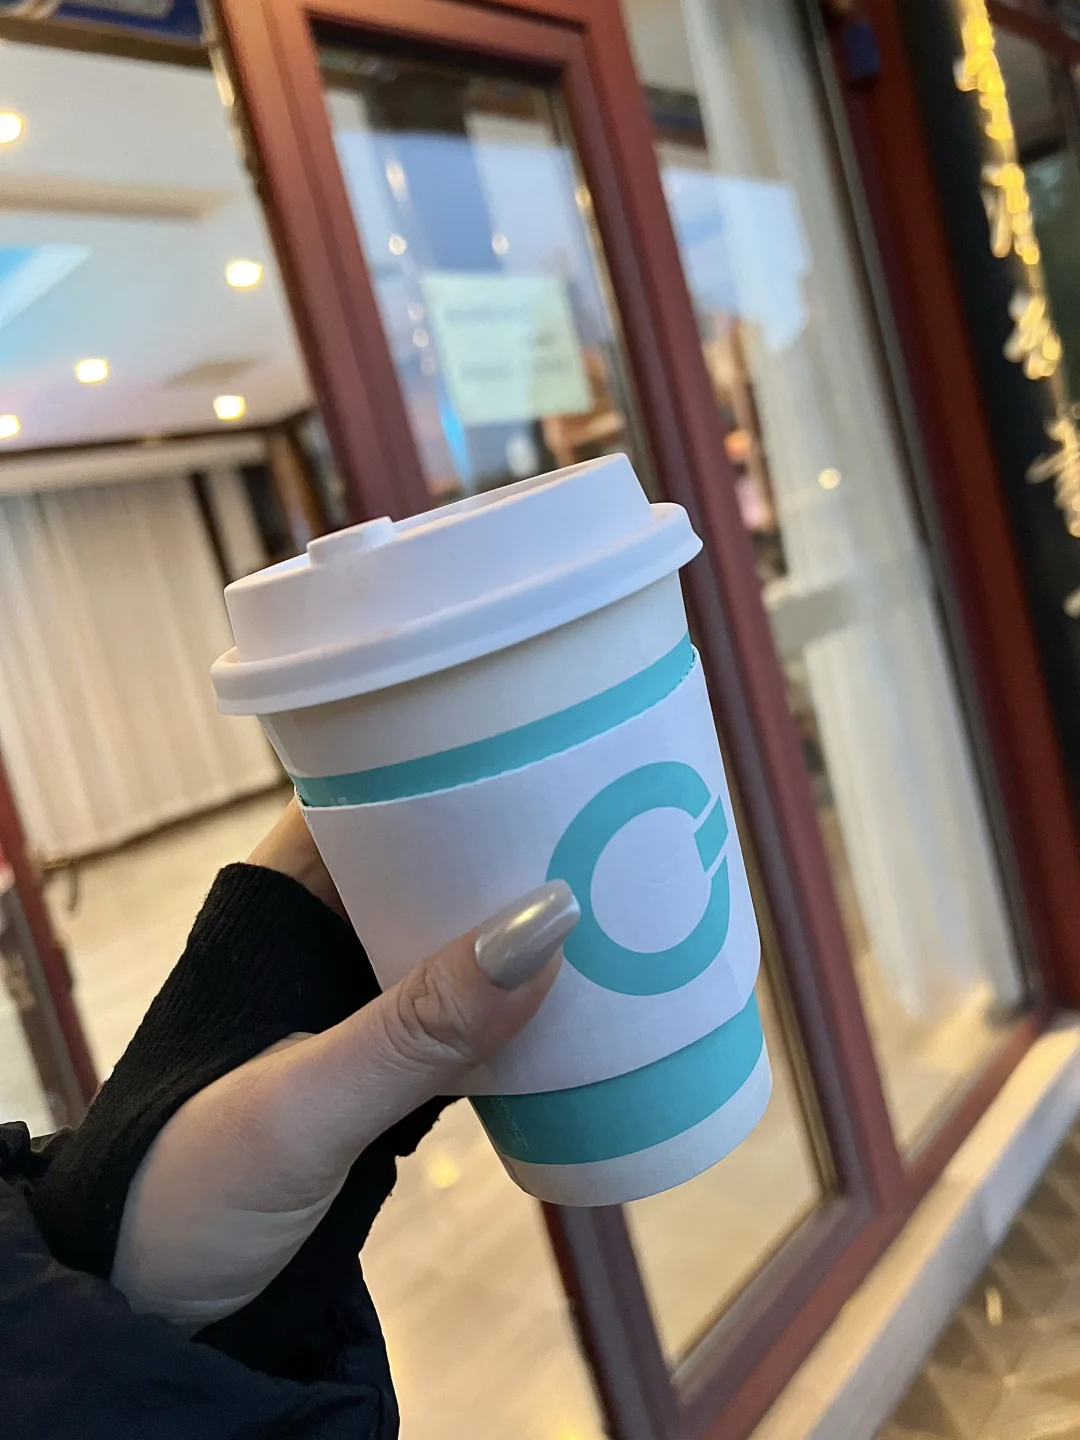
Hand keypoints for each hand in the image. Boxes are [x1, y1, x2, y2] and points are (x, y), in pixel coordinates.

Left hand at [110, 812, 578, 1330]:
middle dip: (509, 841)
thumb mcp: (303, 1107)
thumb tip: (548, 921)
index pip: (369, 791)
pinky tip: (588, 993)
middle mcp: (323, 932)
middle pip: (430, 855)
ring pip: (457, 931)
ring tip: (625, 888)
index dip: (449, 761)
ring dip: (524, 922)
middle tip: (614, 817)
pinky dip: (520, 1000)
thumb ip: (416, 1028)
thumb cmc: (186, 1191)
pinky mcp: (392, 1062)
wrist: (157, 1314)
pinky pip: (470, 1007)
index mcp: (278, 903)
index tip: (544, 745)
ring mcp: (360, 998)